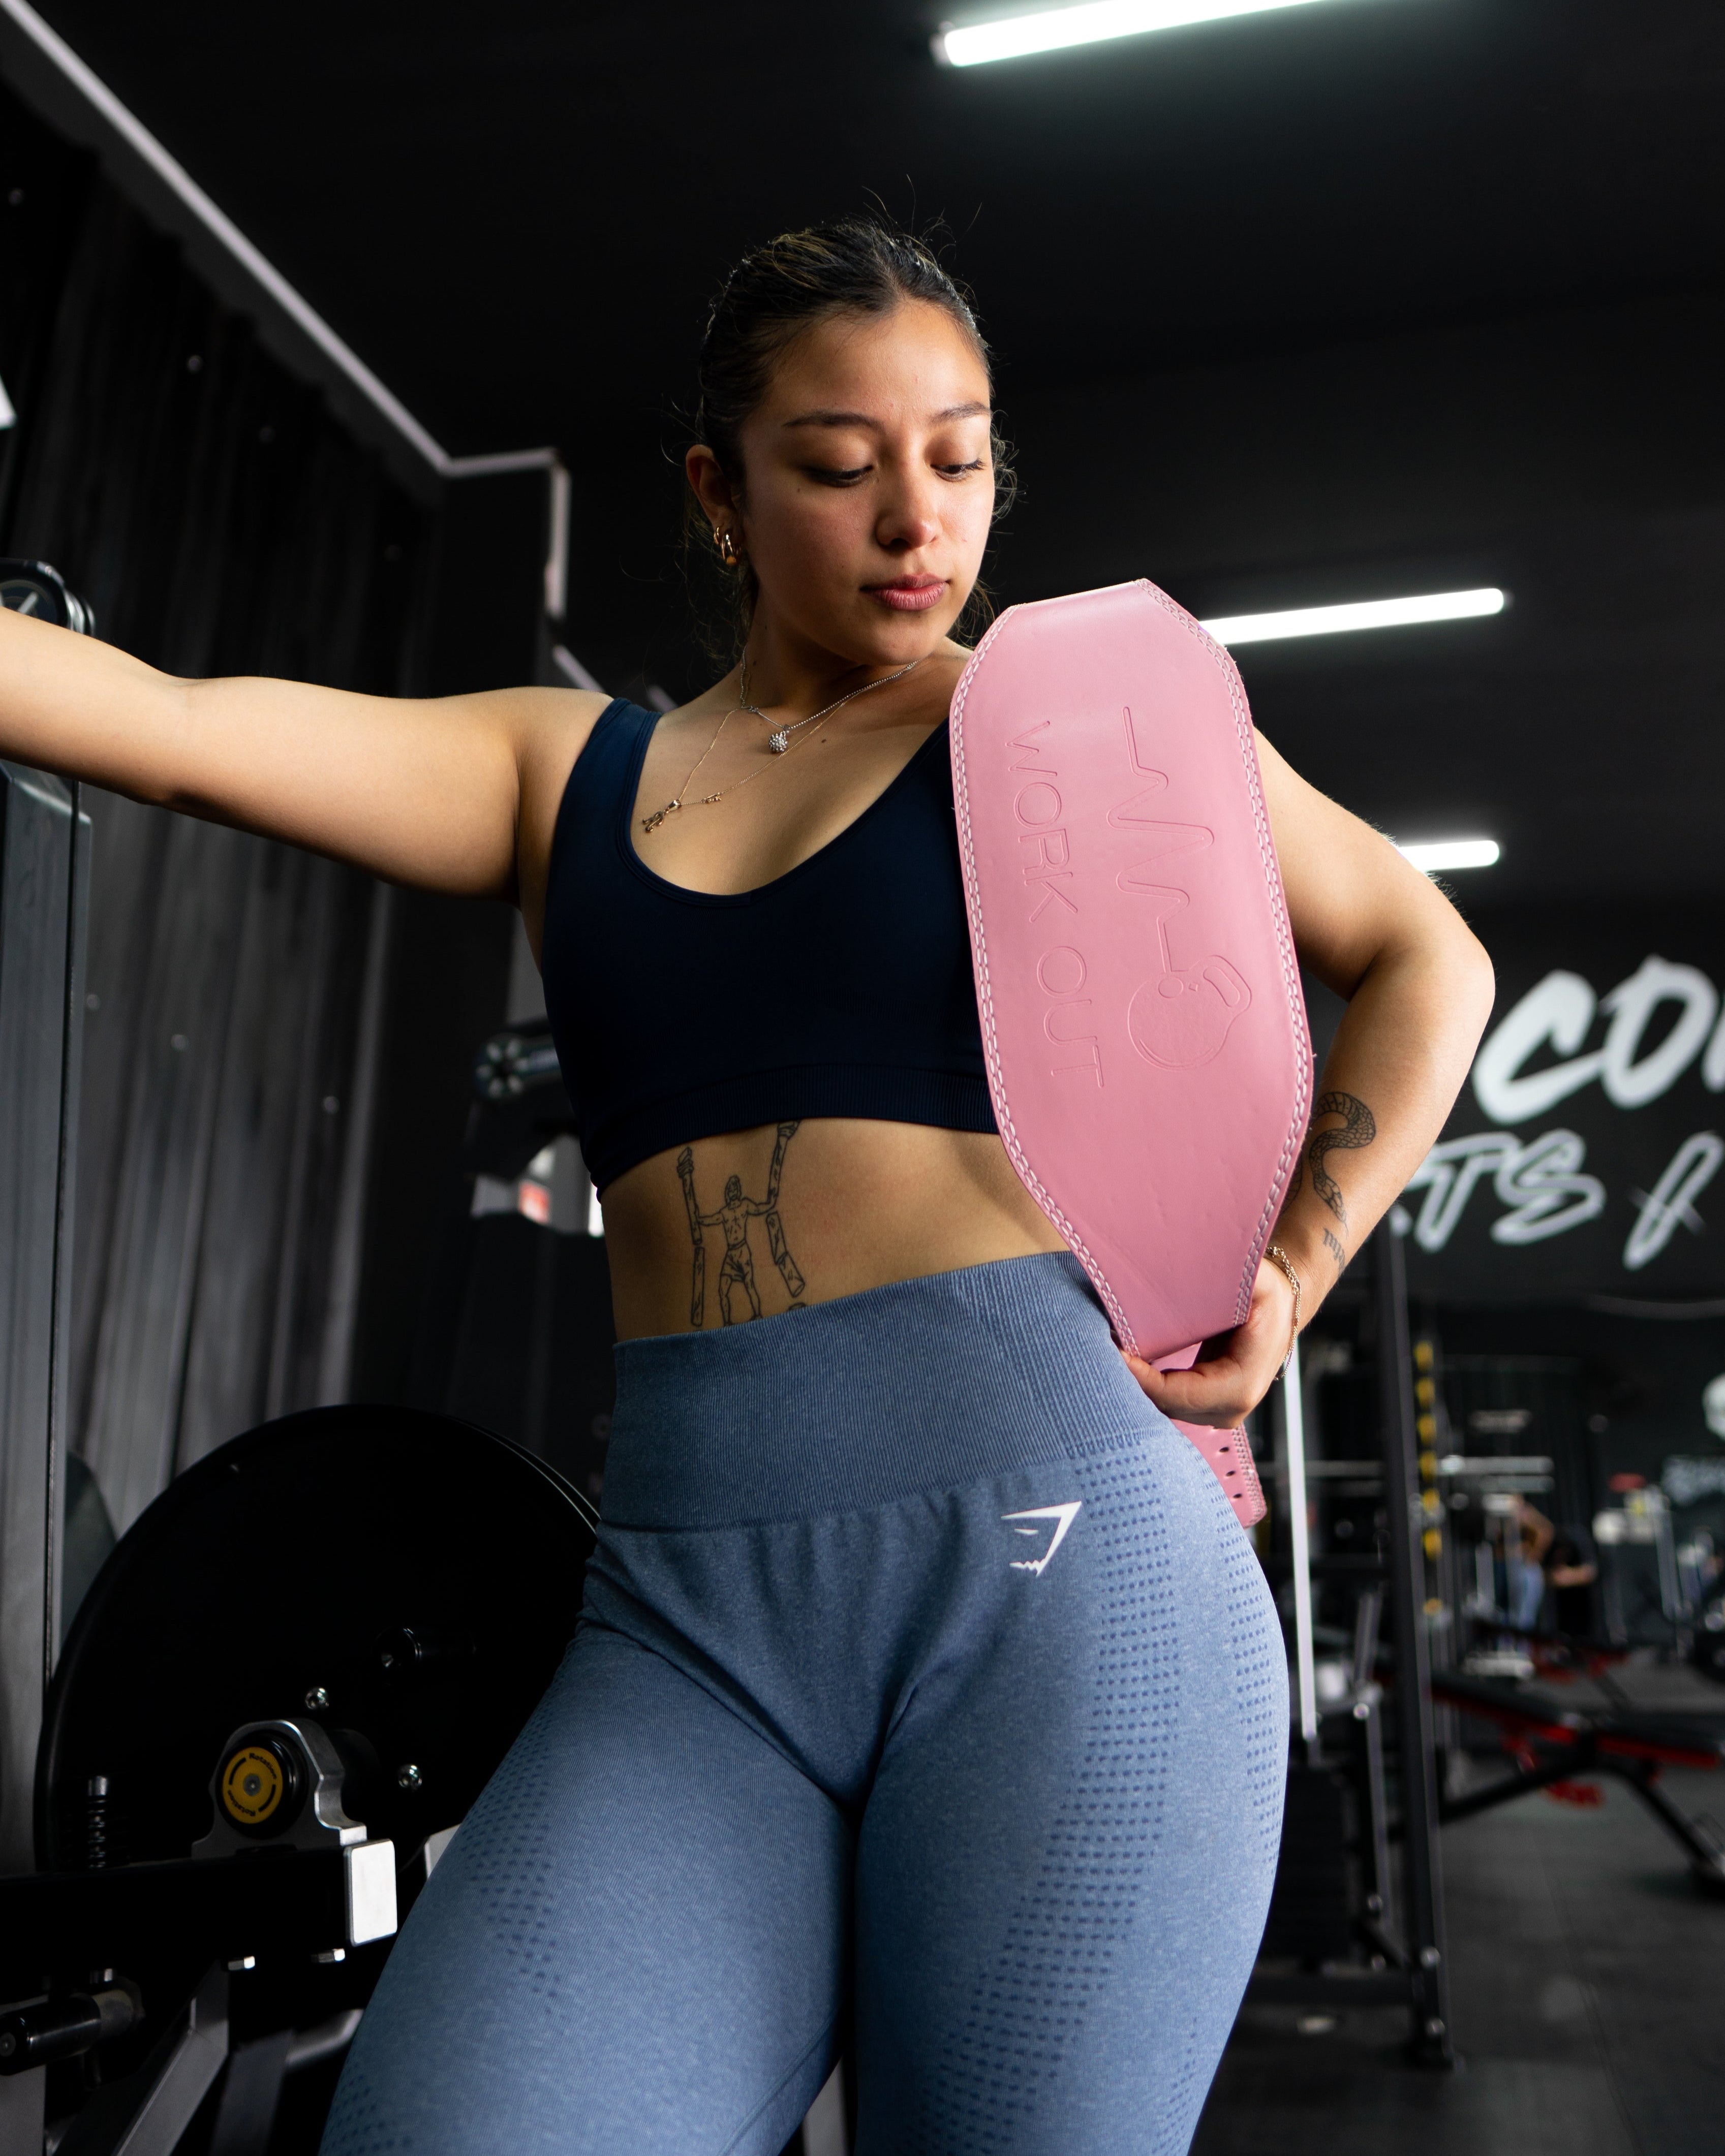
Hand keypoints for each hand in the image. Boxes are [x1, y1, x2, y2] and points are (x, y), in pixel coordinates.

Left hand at [1123, 1255, 1297, 1428]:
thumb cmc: (1267, 1293)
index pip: (1176, 1394)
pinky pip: (1166, 1401)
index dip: (1141, 1378)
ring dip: (1134, 1384)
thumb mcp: (1257, 1281)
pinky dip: (1144, 1384)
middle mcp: (1229, 1409)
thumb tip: (1195, 1270)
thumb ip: (1232, 1278)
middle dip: (1130, 1381)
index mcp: (1240, 1385)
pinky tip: (1125, 1360)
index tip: (1114, 1352)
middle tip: (1097, 1349)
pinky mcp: (1204, 1407)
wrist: (1281, 1309)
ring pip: (1162, 1407)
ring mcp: (1217, 1413)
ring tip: (1106, 1351)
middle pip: (1164, 1405)